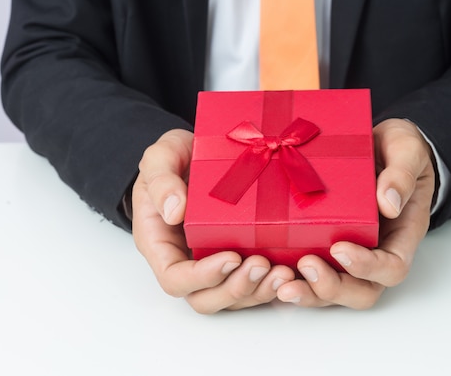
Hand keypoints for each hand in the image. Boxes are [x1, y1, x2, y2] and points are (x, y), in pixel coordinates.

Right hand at [132, 129, 294, 313]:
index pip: (175, 279)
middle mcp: (187, 260)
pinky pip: (252, 285)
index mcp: (161, 243)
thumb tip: (174, 212)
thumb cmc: (175, 157)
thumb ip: (161, 180)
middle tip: (263, 265)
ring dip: (258, 291)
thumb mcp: (161, 157)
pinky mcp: (240, 256)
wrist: (199, 151)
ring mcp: (214, 262)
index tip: (231, 257)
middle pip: (205, 298)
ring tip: (282, 273)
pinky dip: (270, 285)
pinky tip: (290, 271)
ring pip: (232, 297)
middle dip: (236, 289)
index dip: (203, 277)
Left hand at [275, 119, 436, 308]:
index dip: (368, 266)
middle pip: (361, 292)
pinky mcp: (323, 245)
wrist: (381, 145)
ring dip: (308, 293)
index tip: (340, 248)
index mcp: (401, 234)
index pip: (392, 267)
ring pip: (333, 291)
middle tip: (305, 266)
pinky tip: (269, 272)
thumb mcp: (407, 150)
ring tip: (282, 283)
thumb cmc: (399, 151)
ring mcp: (349, 253)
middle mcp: (376, 252)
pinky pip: (310, 274)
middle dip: (332, 288)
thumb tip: (389, 203)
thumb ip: (402, 174)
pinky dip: (292, 278)